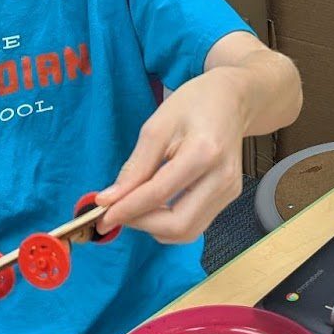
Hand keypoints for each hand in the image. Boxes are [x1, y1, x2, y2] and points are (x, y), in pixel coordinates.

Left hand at [95, 69, 247, 243]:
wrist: (232, 101)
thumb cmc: (194, 105)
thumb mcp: (157, 126)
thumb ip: (135, 166)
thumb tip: (110, 199)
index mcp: (204, 152)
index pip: (159, 194)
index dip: (127, 209)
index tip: (102, 215)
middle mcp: (222, 177)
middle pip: (178, 225)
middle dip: (141, 224)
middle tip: (117, 213)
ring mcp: (229, 190)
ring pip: (187, 232)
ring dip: (154, 227)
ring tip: (135, 208)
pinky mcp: (229, 197)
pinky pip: (195, 224)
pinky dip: (169, 222)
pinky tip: (155, 205)